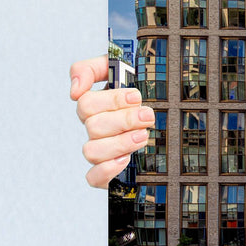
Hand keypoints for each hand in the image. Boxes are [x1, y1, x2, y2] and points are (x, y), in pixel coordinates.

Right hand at [70, 55, 154, 187]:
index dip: (111, 100)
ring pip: (92, 151)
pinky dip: (106, 170)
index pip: (86, 103)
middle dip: (124, 120)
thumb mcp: (124, 68)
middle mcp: (96, 129)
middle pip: (93, 127)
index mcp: (97, 106)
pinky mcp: (108, 172)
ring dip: (119, 143)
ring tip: (143, 136)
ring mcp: (101, 151)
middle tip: (148, 116)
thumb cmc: (145, 90)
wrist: (170, 114)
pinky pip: (93, 178)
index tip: (136, 96)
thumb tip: (74, 90)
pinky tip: (125, 160)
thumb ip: (92, 69)